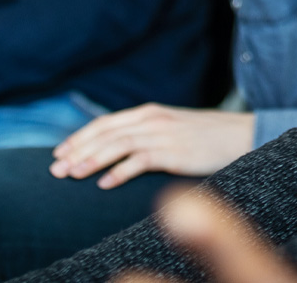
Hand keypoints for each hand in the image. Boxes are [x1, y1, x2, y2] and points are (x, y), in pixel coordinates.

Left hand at [50, 105, 255, 187]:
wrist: (241, 135)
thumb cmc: (206, 138)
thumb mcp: (171, 129)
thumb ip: (146, 134)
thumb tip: (117, 149)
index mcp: (149, 113)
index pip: (104, 123)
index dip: (79, 137)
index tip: (59, 153)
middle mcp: (152, 119)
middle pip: (105, 133)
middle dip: (76, 150)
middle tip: (55, 169)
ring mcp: (163, 134)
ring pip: (117, 144)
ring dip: (91, 159)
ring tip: (72, 174)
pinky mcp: (174, 151)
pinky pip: (140, 160)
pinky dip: (119, 171)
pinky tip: (104, 184)